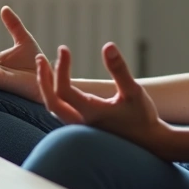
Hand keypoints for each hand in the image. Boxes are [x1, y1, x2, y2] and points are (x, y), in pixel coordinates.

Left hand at [35, 43, 172, 157]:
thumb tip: (108, 46)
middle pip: (51, 101)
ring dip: (46, 88)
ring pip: (54, 108)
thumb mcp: (133, 91)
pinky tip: (58, 85)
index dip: (60, 68)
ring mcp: (80, 127)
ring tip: (45, 68)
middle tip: (40, 58)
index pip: (64, 89)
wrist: (149, 142)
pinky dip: (54, 96)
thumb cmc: (142, 117)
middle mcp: (80, 122)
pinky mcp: (83, 128)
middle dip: (43, 79)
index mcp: (90, 112)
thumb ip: (120, 70)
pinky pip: (61, 112)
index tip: (64, 49)